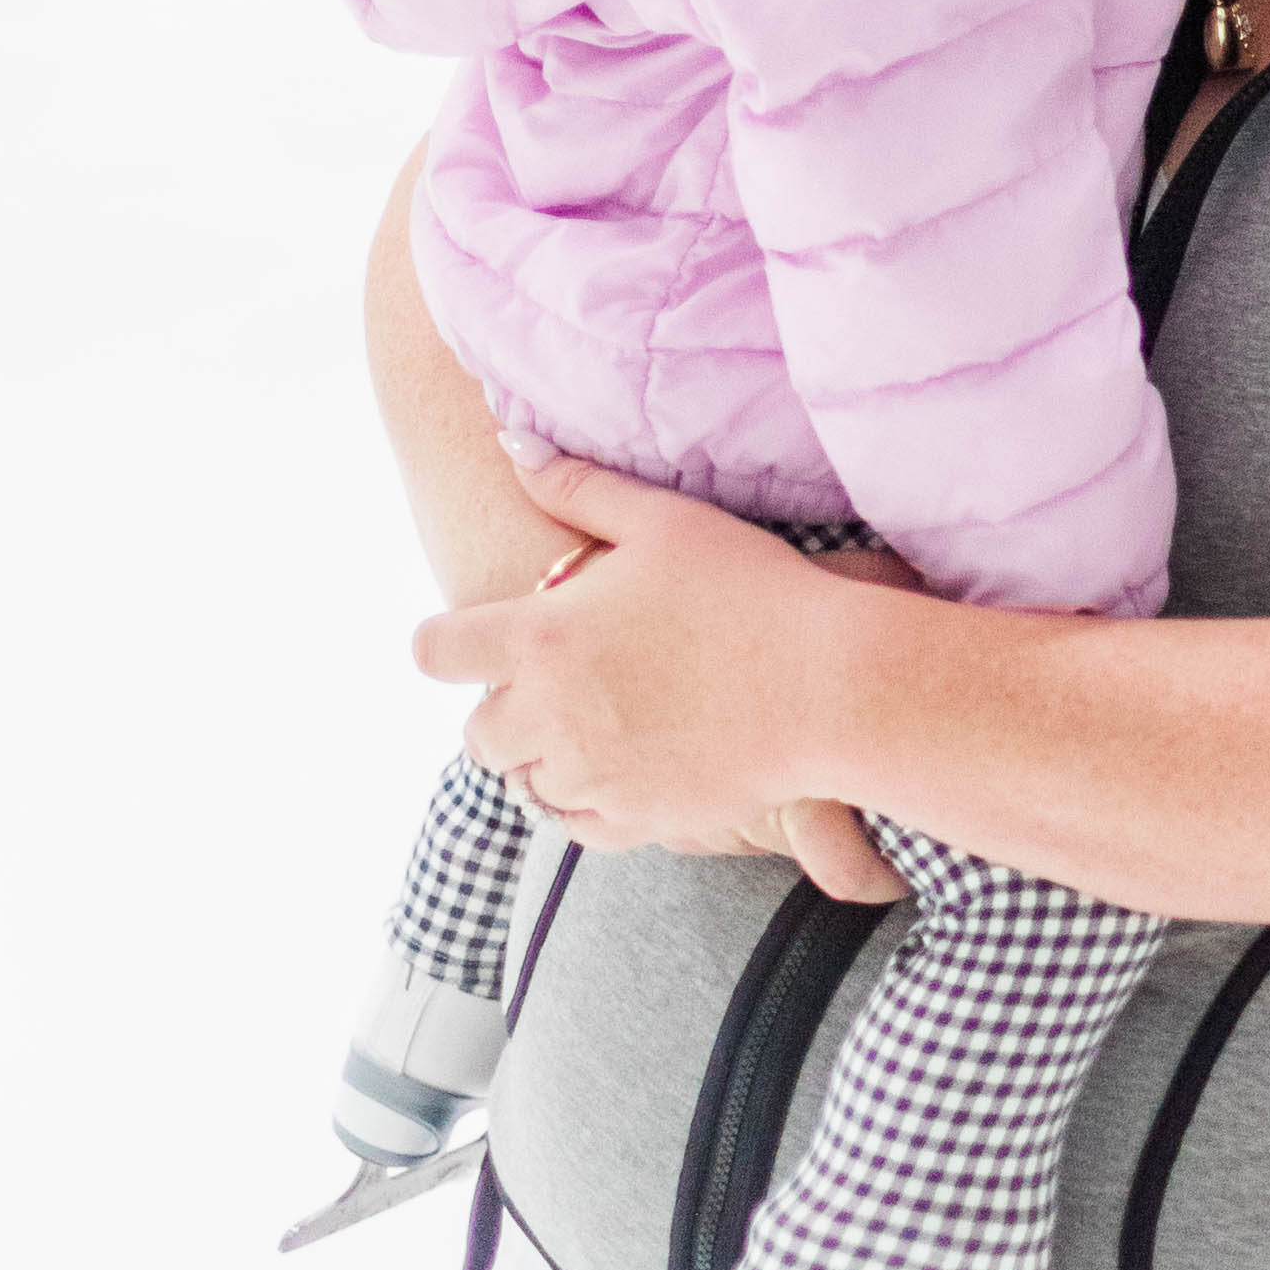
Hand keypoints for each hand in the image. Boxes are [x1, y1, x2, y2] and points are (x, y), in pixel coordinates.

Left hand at [419, 457, 914, 879]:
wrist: (833, 687)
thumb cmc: (753, 591)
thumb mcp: (667, 521)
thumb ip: (578, 486)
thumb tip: (512, 446)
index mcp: (541, 638)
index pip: (436, 653)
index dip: (445, 644)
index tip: (475, 641)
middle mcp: (551, 716)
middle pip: (479, 733)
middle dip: (505, 708)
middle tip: (559, 685)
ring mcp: (593, 776)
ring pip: (527, 782)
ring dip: (546, 757)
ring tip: (599, 726)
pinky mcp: (638, 819)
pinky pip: (578, 824)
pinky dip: (587, 801)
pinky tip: (625, 768)